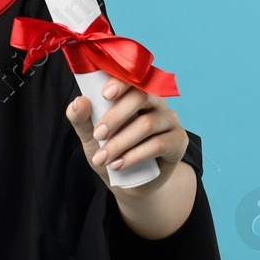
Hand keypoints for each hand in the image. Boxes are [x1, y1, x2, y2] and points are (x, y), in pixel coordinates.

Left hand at [65, 78, 188, 199]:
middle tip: (98, 135)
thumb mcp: (91, 137)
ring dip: (120, 142)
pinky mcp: (179, 141)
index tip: (104, 94)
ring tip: (102, 159)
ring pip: (147, 124)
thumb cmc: (112, 152)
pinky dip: (134, 155)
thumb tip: (80, 101)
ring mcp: (170, 120)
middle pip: (142, 96)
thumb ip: (82, 119)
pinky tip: (119, 165)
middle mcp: (157, 102)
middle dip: (116, 116)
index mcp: (136, 92)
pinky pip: (158, 144)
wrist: (132, 182)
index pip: (133, 77)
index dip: (121, 81)